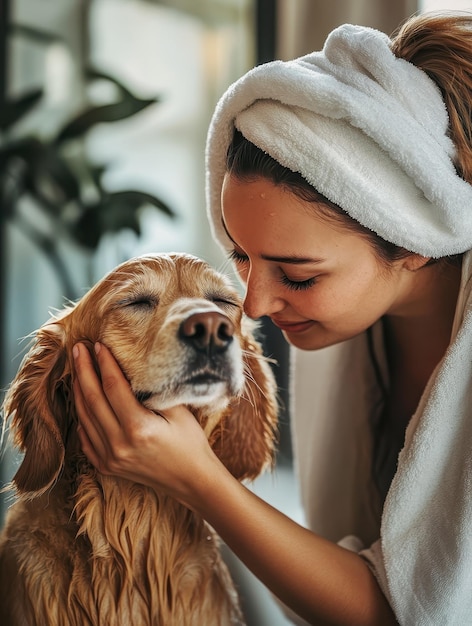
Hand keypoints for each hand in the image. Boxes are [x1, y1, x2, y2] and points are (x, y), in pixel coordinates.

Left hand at [73, 342, 217, 506]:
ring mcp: (109, 458)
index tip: (98, 345)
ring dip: (79, 390)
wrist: (191, 480)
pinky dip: (82, 416)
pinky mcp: (105, 466)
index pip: (113, 387)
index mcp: (138, 428)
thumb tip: (133, 368)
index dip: (104, 363)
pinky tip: (82, 399)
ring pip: (84, 417)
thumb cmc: (190, 442)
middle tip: (78, 349)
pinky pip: (85, 437)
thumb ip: (154, 391)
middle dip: (84, 370)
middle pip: (92, 399)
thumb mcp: (179, 411)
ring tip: (78, 368)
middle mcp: (119, 444)